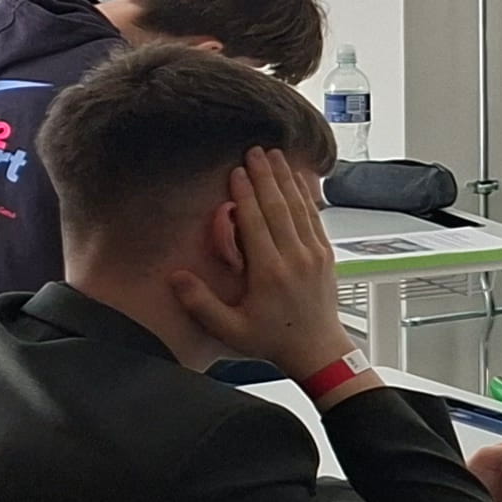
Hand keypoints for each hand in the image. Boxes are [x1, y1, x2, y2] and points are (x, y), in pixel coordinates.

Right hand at [167, 150, 352, 376]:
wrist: (317, 350)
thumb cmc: (272, 339)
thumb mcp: (228, 328)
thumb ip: (200, 303)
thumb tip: (176, 277)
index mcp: (269, 272)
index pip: (256, 223)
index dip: (246, 195)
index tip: (237, 172)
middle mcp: (295, 258)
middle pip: (279, 207)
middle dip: (266, 176)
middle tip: (255, 151)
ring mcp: (314, 254)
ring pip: (299, 208)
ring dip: (287, 180)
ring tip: (276, 156)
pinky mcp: (325, 255)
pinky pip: (315, 218)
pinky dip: (306, 196)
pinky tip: (299, 181)